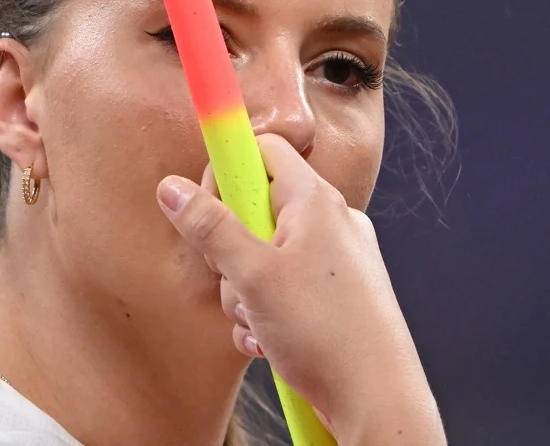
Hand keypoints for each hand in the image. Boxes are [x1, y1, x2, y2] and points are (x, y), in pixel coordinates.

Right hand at [156, 134, 444, 443]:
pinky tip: (271, 342)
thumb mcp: (252, 276)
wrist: (377, 400)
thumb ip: (210, 228)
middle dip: (232, 251)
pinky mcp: (337, 295)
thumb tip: (172, 187)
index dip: (228, 170)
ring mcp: (337, 260)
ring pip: (266, 257)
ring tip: (261, 321)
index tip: (209, 206)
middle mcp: (331, 221)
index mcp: (314, 200)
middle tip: (236, 279)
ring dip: (247, 292)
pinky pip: (285, 289)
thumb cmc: (327, 333)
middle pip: (257, 208)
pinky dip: (268, 314)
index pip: (263, 149)